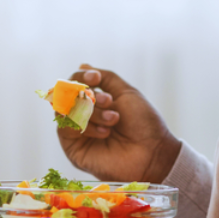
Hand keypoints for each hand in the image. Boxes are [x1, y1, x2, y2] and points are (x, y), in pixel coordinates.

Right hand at [61, 65, 181, 183]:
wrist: (153, 152)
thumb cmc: (144, 124)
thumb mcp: (126, 93)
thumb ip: (105, 78)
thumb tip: (82, 65)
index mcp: (94, 103)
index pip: (74, 84)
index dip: (81, 78)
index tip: (96, 77)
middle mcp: (83, 116)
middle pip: (67, 96)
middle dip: (89, 97)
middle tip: (110, 102)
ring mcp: (77, 133)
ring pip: (66, 112)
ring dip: (91, 112)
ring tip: (114, 119)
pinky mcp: (73, 150)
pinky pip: (65, 130)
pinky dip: (86, 126)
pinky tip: (105, 131)